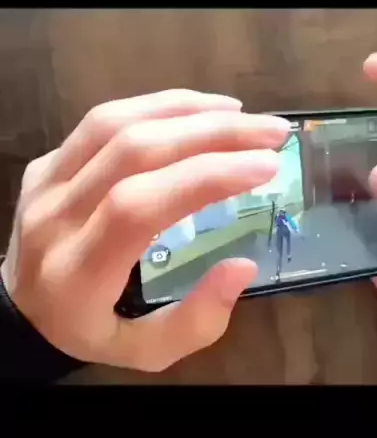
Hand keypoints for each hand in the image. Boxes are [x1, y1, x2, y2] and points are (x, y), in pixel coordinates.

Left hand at [0, 89, 289, 370]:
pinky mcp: (47, 162)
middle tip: (270, 132)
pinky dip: (157, 106)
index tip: (265, 166)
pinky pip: (101, 120)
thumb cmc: (89, 331)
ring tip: (239, 113)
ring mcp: (45, 181)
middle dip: (212, 134)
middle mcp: (55, 216)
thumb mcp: (146, 352)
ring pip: (115, 123)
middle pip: (134, 153)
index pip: (140, 206)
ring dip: (186, 110)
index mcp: (78, 271)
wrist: (19, 310)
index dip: (207, 178)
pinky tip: (197, 109)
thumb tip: (242, 265)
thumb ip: (196, 321)